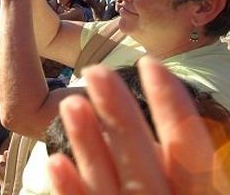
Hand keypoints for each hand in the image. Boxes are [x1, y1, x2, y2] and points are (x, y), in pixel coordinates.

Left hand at [46, 58, 229, 194]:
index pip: (191, 149)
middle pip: (143, 160)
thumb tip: (165, 124)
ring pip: (109, 184)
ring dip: (88, 143)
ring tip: (70, 103)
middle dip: (119, 114)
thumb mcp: (183, 193)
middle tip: (94, 71)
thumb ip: (176, 171)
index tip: (151, 64)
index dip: (172, 105)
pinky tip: (55, 163)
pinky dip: (71, 192)